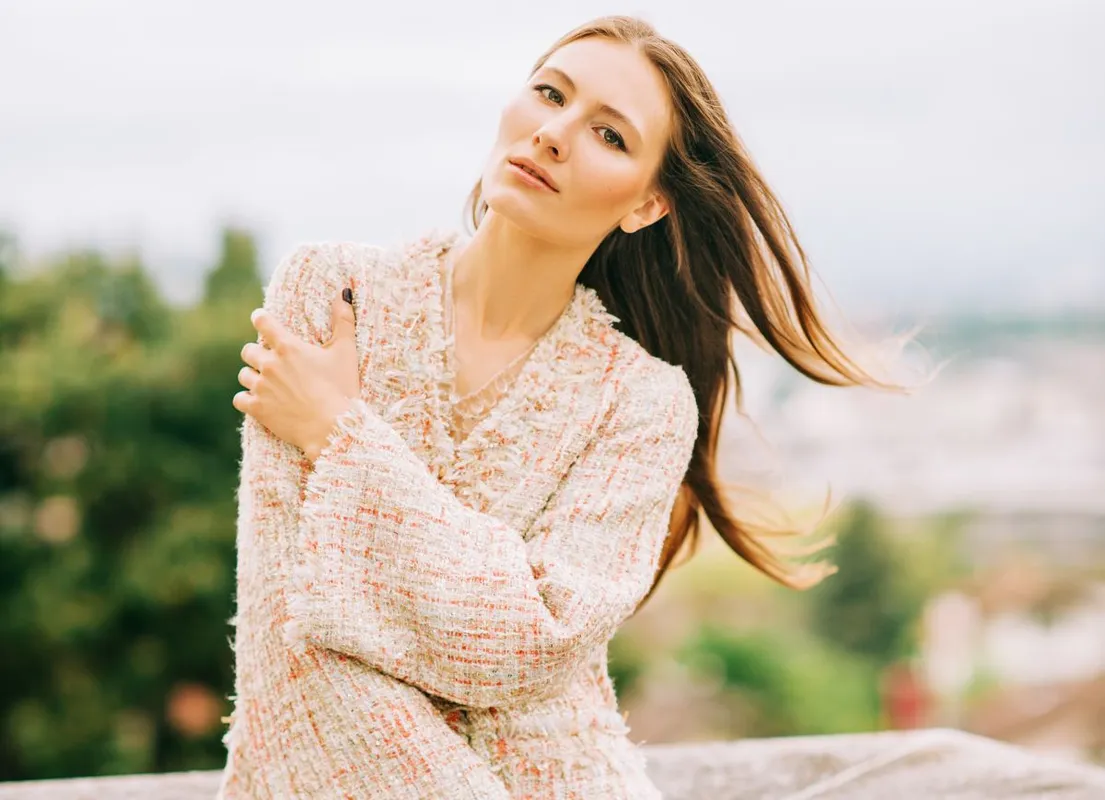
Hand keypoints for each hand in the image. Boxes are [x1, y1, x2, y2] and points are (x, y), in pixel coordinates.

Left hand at [233, 291, 360, 461]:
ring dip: (253, 377)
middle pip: (248, 351)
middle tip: (271, 361)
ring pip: (244, 375)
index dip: (260, 319)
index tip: (261, 319)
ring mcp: (261, 387)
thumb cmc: (342, 389)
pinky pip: (239, 398)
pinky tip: (258, 401)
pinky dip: (247, 399)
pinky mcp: (257, 409)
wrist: (333, 428)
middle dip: (257, 354)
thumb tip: (344, 292)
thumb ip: (343, 320)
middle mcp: (270, 364)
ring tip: (267, 384)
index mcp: (288, 347)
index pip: (263, 322)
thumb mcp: (345, 352)